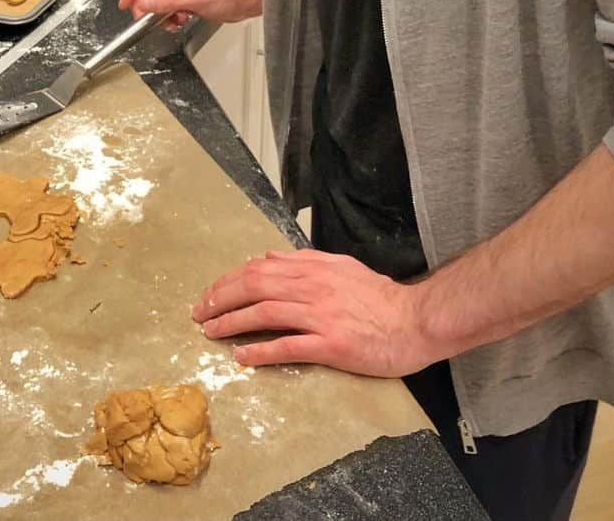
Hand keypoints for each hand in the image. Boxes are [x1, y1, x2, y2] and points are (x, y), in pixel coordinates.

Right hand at [118, 0, 261, 29]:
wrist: (244, 0)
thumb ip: (164, 1)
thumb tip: (142, 4)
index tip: (125, 2)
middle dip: (145, 3)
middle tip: (143, 17)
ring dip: (159, 12)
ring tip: (168, 21)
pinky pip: (167, 6)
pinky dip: (169, 16)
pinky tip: (178, 21)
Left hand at [192, 247, 434, 377]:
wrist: (414, 320)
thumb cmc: (379, 296)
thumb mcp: (340, 266)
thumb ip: (303, 259)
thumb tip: (267, 256)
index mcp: (311, 268)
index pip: (257, 269)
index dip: (228, 281)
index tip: (210, 294)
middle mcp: (311, 287)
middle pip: (254, 287)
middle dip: (220, 299)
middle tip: (199, 313)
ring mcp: (320, 316)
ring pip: (264, 314)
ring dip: (231, 323)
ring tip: (210, 333)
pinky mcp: (331, 345)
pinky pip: (288, 346)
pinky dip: (261, 351)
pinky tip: (242, 357)